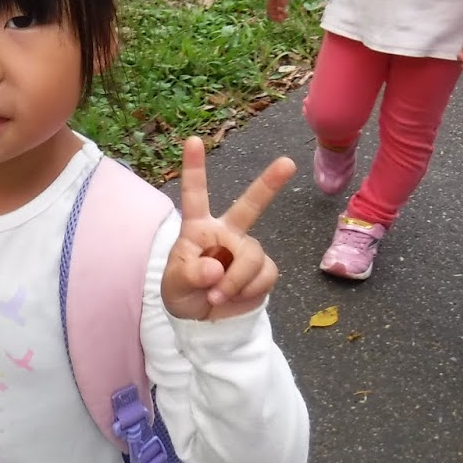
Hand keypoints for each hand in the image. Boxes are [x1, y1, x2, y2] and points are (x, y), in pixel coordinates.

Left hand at [161, 137, 295, 321]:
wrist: (205, 323)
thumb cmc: (183, 295)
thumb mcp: (174, 287)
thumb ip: (189, 275)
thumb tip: (216, 269)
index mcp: (197, 228)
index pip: (195, 195)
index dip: (194, 168)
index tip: (192, 140)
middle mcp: (226, 233)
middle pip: (251, 205)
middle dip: (270, 184)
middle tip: (288, 162)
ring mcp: (246, 250)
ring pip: (252, 257)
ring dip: (235, 281)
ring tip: (217, 295)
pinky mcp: (264, 269)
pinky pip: (265, 275)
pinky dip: (248, 290)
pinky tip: (235, 297)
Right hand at [265, 0, 299, 22]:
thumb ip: (283, 0)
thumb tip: (281, 8)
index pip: (269, 7)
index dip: (273, 15)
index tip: (280, 21)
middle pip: (272, 6)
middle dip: (276, 14)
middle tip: (284, 19)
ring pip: (276, 4)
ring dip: (279, 11)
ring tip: (286, 14)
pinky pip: (281, 0)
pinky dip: (282, 6)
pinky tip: (287, 7)